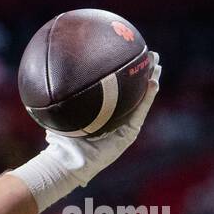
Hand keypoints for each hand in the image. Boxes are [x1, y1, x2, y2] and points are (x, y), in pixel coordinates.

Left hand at [12, 52, 161, 211]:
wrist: (68, 161)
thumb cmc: (61, 139)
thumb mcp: (61, 113)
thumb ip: (63, 95)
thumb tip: (56, 74)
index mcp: (103, 112)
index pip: (118, 89)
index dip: (125, 73)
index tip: (130, 52)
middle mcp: (116, 118)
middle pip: (134, 92)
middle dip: (143, 73)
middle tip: (151, 54)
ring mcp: (124, 126)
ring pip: (141, 100)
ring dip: (151, 83)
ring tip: (156, 66)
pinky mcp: (128, 134)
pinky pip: (140, 113)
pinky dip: (148, 99)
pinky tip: (153, 84)